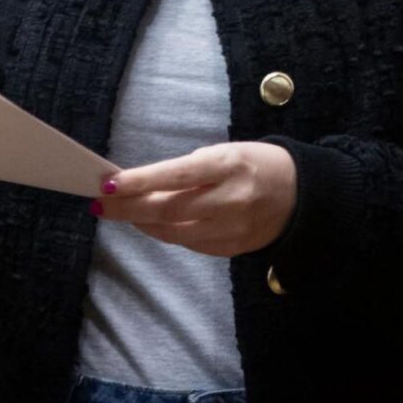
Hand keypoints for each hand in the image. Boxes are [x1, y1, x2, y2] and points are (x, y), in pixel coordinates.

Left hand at [93, 141, 297, 256]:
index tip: (110, 184)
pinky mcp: (233, 249)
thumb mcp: (223, 154)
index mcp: (228, 166)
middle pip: (168, 210)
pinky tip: (150, 223)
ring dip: (142, 223)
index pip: (175, 176)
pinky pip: (189, 244)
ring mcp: (232, 229)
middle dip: (128, 208)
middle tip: (101, 204)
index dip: (140, 182)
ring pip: (174, 232)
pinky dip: (165, 233)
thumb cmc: (253, 164)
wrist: (301, 195)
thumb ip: (186, 170)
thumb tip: (141, 185)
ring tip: (119, 212)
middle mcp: (230, 200)